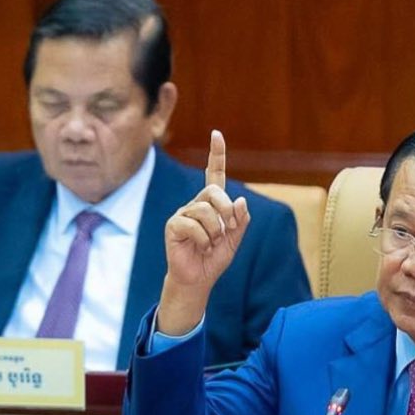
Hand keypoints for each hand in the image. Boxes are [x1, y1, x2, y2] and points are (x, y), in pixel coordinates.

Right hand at [156, 130, 249, 335]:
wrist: (198, 279)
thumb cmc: (214, 259)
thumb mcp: (235, 240)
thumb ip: (241, 221)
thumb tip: (241, 200)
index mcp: (212, 205)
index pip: (214, 174)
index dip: (216, 155)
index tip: (216, 134)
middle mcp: (196, 204)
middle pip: (213, 191)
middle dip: (226, 211)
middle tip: (227, 230)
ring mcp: (183, 213)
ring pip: (205, 210)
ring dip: (215, 231)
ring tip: (211, 244)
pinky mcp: (173, 225)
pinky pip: (193, 225)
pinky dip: (204, 240)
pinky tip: (200, 248)